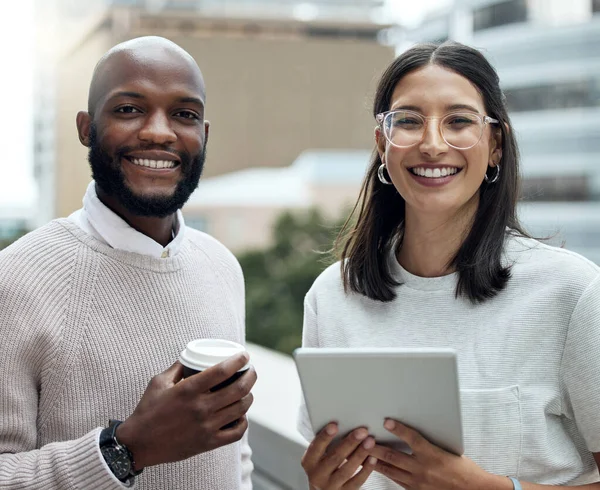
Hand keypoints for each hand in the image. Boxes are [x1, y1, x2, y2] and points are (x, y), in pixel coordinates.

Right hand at [116, 353, 256, 469]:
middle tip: (250, 371)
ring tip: (247, 390)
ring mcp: (206, 426)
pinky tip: (240, 414)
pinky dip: (243, 421)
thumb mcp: (159, 382)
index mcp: (189, 390)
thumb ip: (177, 368)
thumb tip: (191, 355)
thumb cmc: (148, 410)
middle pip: (238, 389)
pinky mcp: (208, 443)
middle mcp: (201, 408)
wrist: (138, 444)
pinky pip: (236, 432)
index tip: (244, 355)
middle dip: (250, 376)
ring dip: (249, 397)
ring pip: (240, 409)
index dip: (238, 360)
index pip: (222, 371)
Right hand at [301, 423, 377, 489]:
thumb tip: (344, 422)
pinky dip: (366, 470)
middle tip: (362, 431)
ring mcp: (331, 486)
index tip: (335, 425)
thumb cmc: (322, 465)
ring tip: (370, 442)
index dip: (325, 436)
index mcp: (309, 461)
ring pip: (347, 470)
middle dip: (350, 443)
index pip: (316, 447)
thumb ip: (326, 443)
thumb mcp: (318, 455)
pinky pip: (357, 482)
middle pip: (335, 457)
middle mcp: (317, 475)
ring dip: (360, 454)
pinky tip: (373, 458)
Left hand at [369, 419, 494, 489]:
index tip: (387, 422)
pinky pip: (397, 481)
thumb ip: (430, 442)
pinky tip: (378, 469)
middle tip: (365, 440)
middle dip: (376, 448)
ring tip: (363, 455)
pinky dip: (387, 473)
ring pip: (391, 470)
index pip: (412, 438)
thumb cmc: (464, 470)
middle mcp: (423, 469)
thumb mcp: (449, 450)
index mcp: (433, 454)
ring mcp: (418, 482)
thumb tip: (415, 431)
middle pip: (394, 456)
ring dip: (376, 462)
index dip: (399, 429)